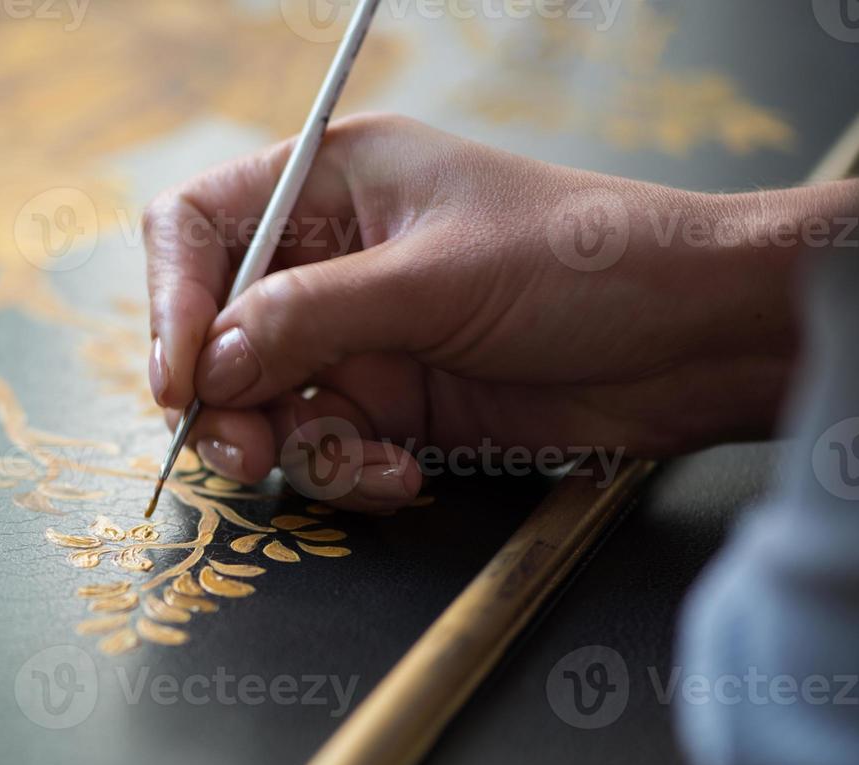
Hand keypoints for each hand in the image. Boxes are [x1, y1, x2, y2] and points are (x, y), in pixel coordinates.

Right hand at [144, 113, 852, 510]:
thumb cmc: (589, 263)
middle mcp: (330, 262)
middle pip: (217, 334)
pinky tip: (406, 470)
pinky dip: (351, 472)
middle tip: (243, 451)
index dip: (174, 301)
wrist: (696, 343)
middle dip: (225, 401)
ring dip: (295, 449)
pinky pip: (325, 450)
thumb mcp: (439, 277)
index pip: (200, 229)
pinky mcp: (392, 406)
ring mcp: (359, 340)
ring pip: (264, 407)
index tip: (182, 378)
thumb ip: (312, 315)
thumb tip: (209, 361)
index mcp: (333, 185)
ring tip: (360, 461)